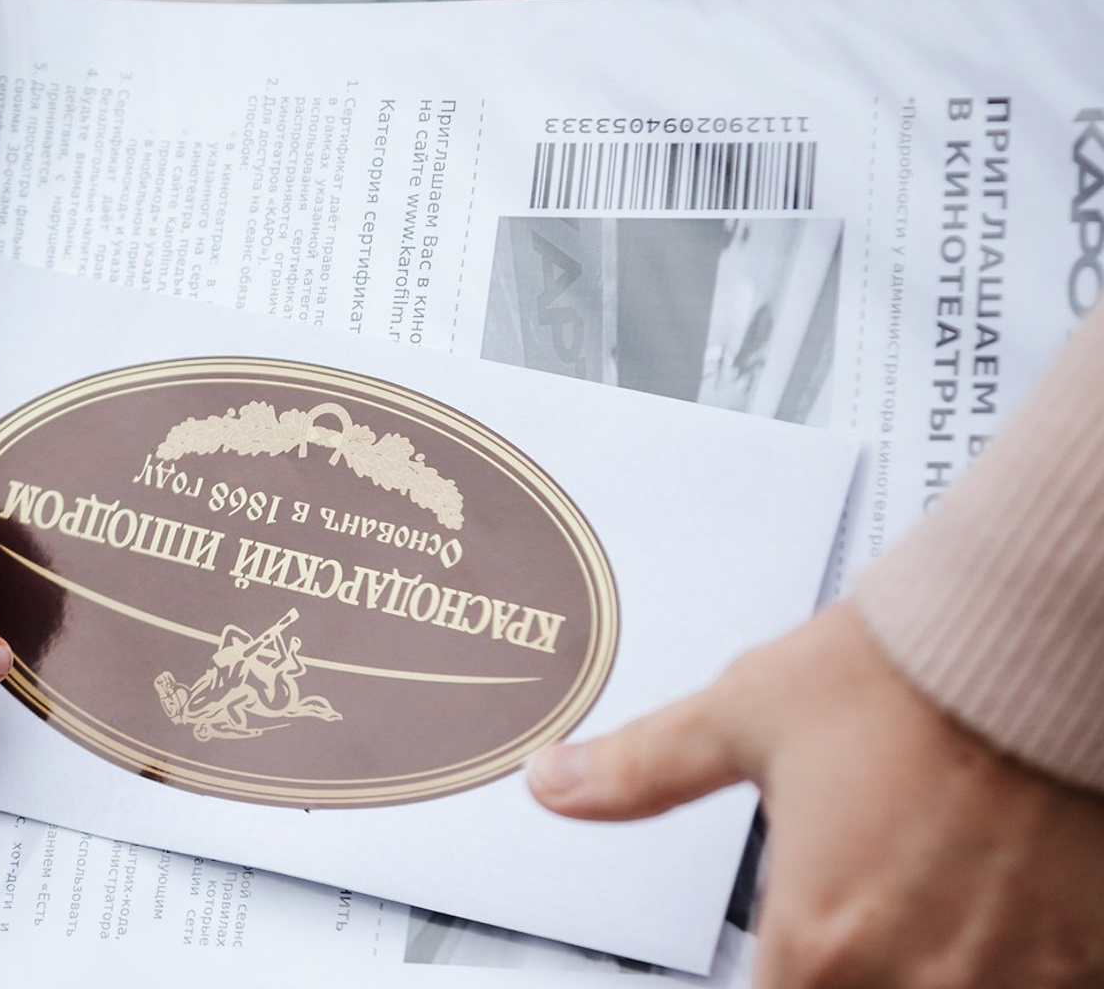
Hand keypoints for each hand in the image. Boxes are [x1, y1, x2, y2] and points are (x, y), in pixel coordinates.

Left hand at [528, 602, 1103, 986]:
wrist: (1028, 647)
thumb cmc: (897, 677)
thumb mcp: (743, 715)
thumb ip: (642, 770)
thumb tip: (553, 783)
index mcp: (819, 940)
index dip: (769, 978)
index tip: (774, 950)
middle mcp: (915, 983)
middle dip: (837, 970)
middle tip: (837, 909)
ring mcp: (1014, 985)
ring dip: (917, 969)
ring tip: (917, 895)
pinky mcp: (1086, 966)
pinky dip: (1003, 966)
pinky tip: (985, 913)